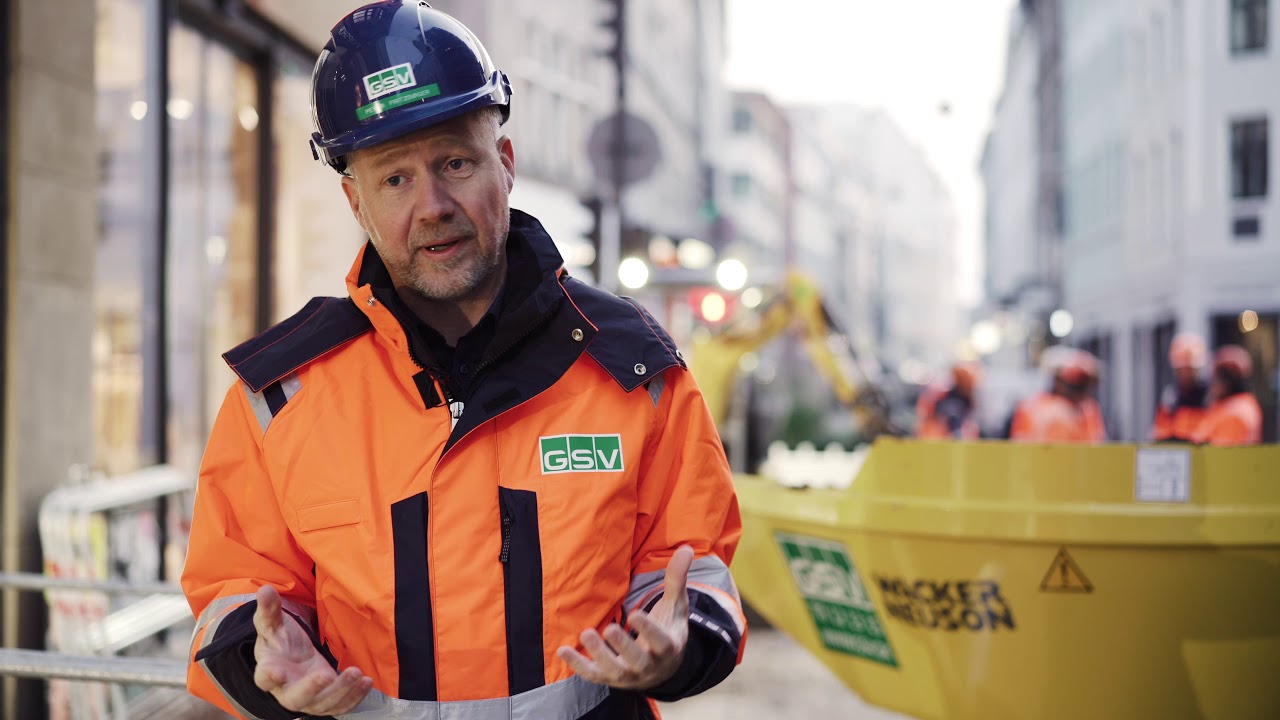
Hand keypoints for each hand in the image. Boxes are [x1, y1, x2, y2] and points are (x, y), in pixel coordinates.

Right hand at [252, 585, 372, 714]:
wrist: (291, 658)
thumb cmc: (280, 640)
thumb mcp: (273, 623)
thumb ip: (269, 610)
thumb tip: (265, 589)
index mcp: (269, 671)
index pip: (264, 678)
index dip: (269, 677)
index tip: (276, 672)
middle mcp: (286, 691)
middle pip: (296, 698)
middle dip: (312, 688)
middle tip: (327, 674)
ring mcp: (308, 699)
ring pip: (322, 705)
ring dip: (341, 691)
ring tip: (356, 674)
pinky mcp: (327, 700)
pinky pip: (340, 706)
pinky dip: (354, 697)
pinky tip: (366, 682)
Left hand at [557, 545, 693, 689]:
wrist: (663, 668)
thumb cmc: (668, 629)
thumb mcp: (675, 606)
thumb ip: (677, 580)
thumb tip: (686, 549)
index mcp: (668, 647)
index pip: (661, 642)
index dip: (649, 631)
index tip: (636, 615)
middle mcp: (649, 666)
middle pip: (637, 661)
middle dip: (623, 646)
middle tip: (609, 629)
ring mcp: (629, 675)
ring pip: (615, 671)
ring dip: (599, 655)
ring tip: (586, 633)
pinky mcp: (610, 678)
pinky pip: (594, 675)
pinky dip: (578, 665)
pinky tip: (563, 650)